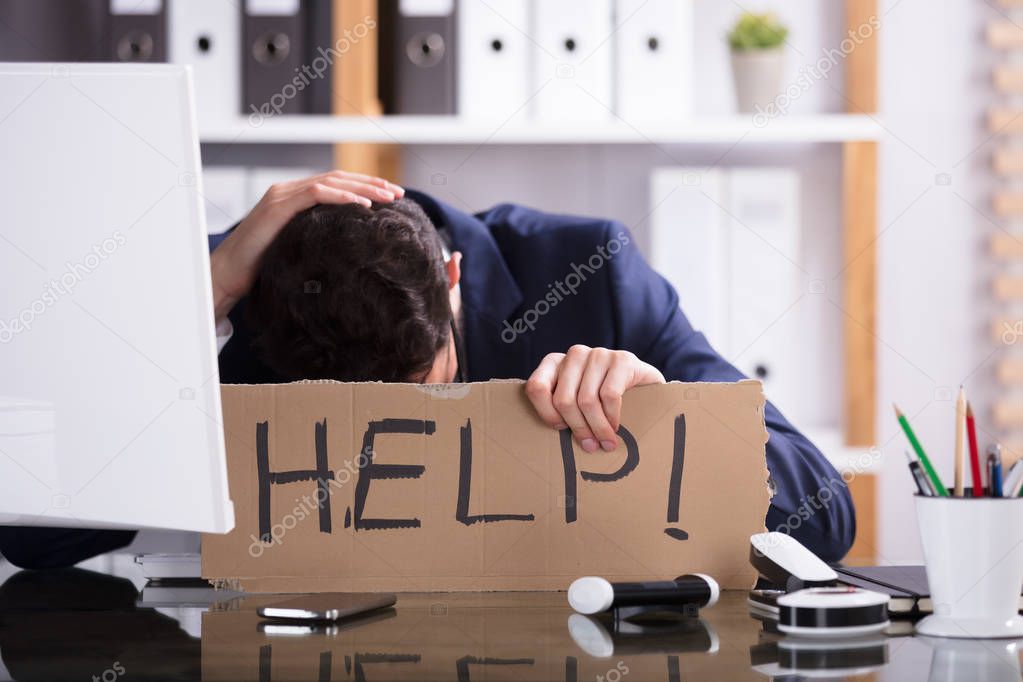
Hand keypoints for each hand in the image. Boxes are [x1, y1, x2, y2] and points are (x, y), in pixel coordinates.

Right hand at [210, 170, 403, 319]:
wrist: (228, 274)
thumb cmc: (261, 267)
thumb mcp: (297, 248)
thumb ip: (317, 238)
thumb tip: (348, 249)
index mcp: (293, 198)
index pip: (336, 185)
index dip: (365, 187)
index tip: (391, 197)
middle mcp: (287, 190)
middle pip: (338, 179)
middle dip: (371, 184)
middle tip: (398, 193)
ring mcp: (281, 196)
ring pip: (331, 182)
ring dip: (363, 188)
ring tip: (388, 197)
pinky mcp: (278, 206)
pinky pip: (316, 194)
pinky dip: (342, 198)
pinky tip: (364, 206)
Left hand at [525, 345, 665, 452]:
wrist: (646, 386)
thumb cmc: (604, 400)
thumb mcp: (577, 401)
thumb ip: (562, 411)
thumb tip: (550, 441)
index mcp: (555, 363)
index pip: (537, 388)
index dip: (547, 414)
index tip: (561, 430)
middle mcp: (575, 354)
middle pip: (564, 400)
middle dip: (578, 428)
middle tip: (590, 446)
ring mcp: (599, 354)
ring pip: (587, 400)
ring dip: (597, 428)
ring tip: (605, 443)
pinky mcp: (622, 359)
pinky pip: (610, 396)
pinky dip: (612, 417)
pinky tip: (616, 427)